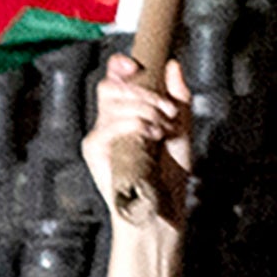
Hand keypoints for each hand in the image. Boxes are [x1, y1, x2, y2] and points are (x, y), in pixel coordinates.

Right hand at [85, 54, 200, 276]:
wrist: (162, 212)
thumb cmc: (169, 179)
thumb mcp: (181, 130)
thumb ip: (178, 98)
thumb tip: (173, 66)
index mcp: (126, 115)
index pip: (114, 80)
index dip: (120, 66)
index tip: (135, 64)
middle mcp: (108, 124)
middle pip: (110, 86)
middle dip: (142, 91)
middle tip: (165, 111)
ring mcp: (100, 137)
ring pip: (113, 102)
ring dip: (145, 110)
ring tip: (161, 131)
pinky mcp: (94, 151)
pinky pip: (110, 124)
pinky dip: (134, 126)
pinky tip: (148, 139)